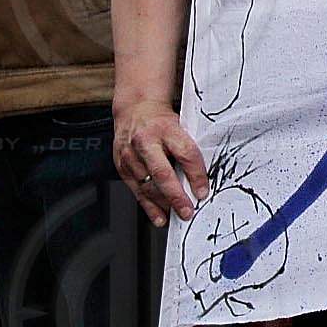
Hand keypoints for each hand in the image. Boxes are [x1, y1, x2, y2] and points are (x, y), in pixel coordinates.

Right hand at [115, 101, 209, 226]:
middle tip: (187, 211)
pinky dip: (148, 206)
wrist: (135, 110)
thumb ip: (189, 149)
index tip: (202, 191)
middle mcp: (146, 142)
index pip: (186, 154)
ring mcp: (131, 155)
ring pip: (147, 185)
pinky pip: (136, 190)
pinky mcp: (122, 166)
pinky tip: (159, 216)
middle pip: (163, 173)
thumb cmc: (162, 121)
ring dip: (163, 204)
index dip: (196, 175)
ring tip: (176, 215)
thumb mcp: (181, 126)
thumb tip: (204, 176)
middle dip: (176, 196)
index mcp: (166, 129)